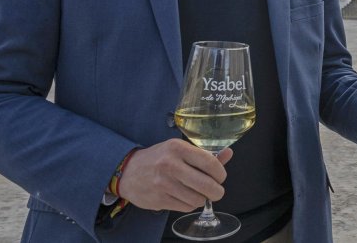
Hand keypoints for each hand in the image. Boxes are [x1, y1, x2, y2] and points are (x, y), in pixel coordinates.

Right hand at [116, 140, 232, 211]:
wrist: (128, 171)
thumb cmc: (158, 158)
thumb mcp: (179, 150)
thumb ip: (204, 154)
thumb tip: (229, 153)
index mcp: (178, 148)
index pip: (210, 163)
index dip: (221, 173)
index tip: (220, 177)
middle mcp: (171, 165)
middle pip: (207, 185)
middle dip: (217, 191)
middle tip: (216, 190)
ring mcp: (164, 184)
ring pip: (197, 199)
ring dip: (202, 198)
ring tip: (198, 193)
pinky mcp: (159, 199)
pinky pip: (186, 207)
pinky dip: (190, 204)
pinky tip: (185, 197)